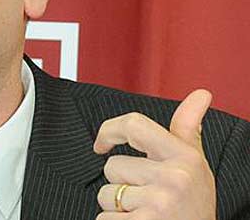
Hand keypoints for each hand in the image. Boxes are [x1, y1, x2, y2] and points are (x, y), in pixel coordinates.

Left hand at [93, 89, 216, 219]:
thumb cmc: (194, 206)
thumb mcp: (195, 165)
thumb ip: (188, 129)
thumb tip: (201, 94)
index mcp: (183, 157)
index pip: (133, 125)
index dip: (108, 130)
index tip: (101, 143)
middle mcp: (173, 178)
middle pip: (112, 166)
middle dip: (121, 182)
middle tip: (147, 197)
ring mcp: (158, 203)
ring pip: (106, 194)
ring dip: (117, 206)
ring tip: (145, 213)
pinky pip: (104, 219)